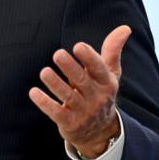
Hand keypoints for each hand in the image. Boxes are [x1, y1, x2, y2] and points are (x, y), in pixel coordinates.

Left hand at [29, 24, 130, 158]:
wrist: (100, 132)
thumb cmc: (100, 94)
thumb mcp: (110, 74)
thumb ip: (112, 51)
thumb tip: (125, 27)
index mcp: (106, 83)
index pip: (99, 69)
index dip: (89, 58)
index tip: (78, 46)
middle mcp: (96, 97)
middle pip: (82, 81)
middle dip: (70, 68)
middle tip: (57, 54)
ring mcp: (83, 112)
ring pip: (68, 97)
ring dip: (56, 84)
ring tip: (44, 72)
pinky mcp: (70, 123)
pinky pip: (56, 113)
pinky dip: (45, 103)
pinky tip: (34, 92)